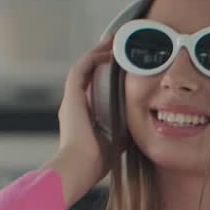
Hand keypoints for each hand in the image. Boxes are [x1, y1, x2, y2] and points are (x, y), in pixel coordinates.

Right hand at [47, 40, 113, 204]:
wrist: (80, 167)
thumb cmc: (95, 163)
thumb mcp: (116, 142)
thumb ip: (123, 130)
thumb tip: (138, 124)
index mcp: (82, 117)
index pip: (93, 88)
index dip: (104, 75)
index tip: (119, 66)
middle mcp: (74, 105)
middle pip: (87, 74)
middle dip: (101, 58)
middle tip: (116, 46)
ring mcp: (71, 101)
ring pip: (83, 68)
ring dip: (97, 53)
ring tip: (112, 42)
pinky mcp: (71, 98)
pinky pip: (81, 70)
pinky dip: (93, 58)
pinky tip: (107, 52)